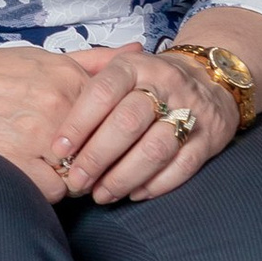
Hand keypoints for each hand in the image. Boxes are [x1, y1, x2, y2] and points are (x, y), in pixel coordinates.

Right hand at [0, 42, 103, 202]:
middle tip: (76, 160)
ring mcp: (38, 136)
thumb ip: (94, 60)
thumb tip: (139, 51)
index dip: (110, 135)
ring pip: (81, 174)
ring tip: (49, 166)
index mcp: (69, 79)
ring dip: (70, 177)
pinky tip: (31, 174)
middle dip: (94, 159)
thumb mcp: (43, 57)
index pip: (117, 118)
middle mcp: (59, 106)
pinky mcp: (18, 162)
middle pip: (103, 148)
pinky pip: (54, 191)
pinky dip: (47, 189)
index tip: (99, 140)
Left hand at [52, 44, 237, 205]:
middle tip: (77, 180)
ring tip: (101, 194)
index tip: (59, 149)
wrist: (211, 78)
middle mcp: (164, 84)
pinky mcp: (209, 138)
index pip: (102, 92)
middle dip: (97, 157)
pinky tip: (134, 193)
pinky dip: (156, 185)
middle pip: (127, 123)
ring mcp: (190, 111)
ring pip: (155, 149)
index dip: (78, 123)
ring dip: (124, 177)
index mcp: (135, 66)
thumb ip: (87, 80)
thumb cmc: (149, 81)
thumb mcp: (121, 68)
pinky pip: (182, 166)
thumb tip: (50, 108)